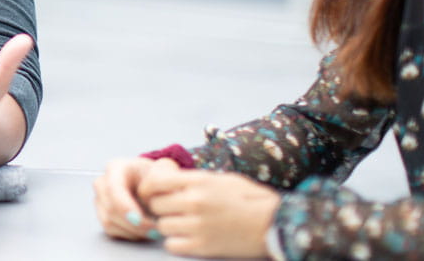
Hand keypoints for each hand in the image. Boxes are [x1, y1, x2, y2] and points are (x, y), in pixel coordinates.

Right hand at [93, 157, 159, 240]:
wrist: (153, 185)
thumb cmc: (157, 176)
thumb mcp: (163, 170)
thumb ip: (163, 173)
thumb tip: (158, 180)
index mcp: (116, 168)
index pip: (113, 189)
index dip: (125, 207)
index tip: (139, 220)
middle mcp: (103, 182)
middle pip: (110, 208)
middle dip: (132, 223)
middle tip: (154, 230)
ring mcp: (100, 199)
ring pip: (109, 221)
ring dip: (132, 230)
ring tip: (152, 230)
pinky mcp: (102, 214)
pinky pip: (111, 230)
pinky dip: (128, 234)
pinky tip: (143, 230)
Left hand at [138, 159, 280, 257]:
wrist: (274, 224)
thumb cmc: (250, 198)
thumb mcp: (222, 178)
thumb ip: (194, 179)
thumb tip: (168, 176)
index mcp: (199, 180)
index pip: (155, 181)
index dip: (148, 188)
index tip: (150, 193)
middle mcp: (195, 201)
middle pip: (155, 205)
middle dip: (161, 208)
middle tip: (170, 210)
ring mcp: (198, 225)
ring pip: (162, 226)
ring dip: (169, 226)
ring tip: (182, 224)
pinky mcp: (203, 246)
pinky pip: (172, 244)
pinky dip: (176, 242)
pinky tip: (187, 238)